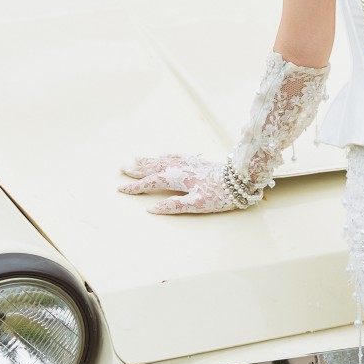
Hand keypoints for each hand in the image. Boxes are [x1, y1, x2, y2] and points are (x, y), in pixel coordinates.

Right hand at [118, 152, 238, 214]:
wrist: (242, 180)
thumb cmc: (221, 195)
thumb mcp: (198, 204)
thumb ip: (174, 206)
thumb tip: (152, 209)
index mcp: (179, 179)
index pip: (152, 182)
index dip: (137, 186)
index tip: (122, 188)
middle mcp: (182, 168)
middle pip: (156, 167)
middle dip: (139, 169)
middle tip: (123, 168)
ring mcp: (190, 163)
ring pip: (165, 159)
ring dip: (150, 160)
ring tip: (137, 158)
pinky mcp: (199, 162)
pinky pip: (177, 155)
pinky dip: (166, 155)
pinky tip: (164, 155)